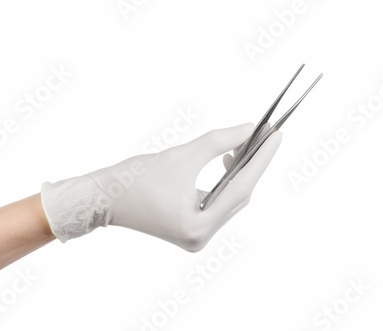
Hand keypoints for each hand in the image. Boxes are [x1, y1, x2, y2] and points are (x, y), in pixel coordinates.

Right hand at [41, 123, 281, 251]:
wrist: (105, 198)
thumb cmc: (135, 179)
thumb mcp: (182, 156)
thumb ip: (219, 141)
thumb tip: (249, 129)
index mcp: (198, 227)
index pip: (241, 188)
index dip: (262, 158)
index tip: (277, 134)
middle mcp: (200, 238)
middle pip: (239, 197)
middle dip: (253, 165)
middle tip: (266, 136)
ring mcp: (195, 237)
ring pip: (230, 201)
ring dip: (240, 173)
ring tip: (245, 145)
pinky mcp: (190, 230)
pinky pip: (218, 204)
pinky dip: (225, 183)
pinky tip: (229, 162)